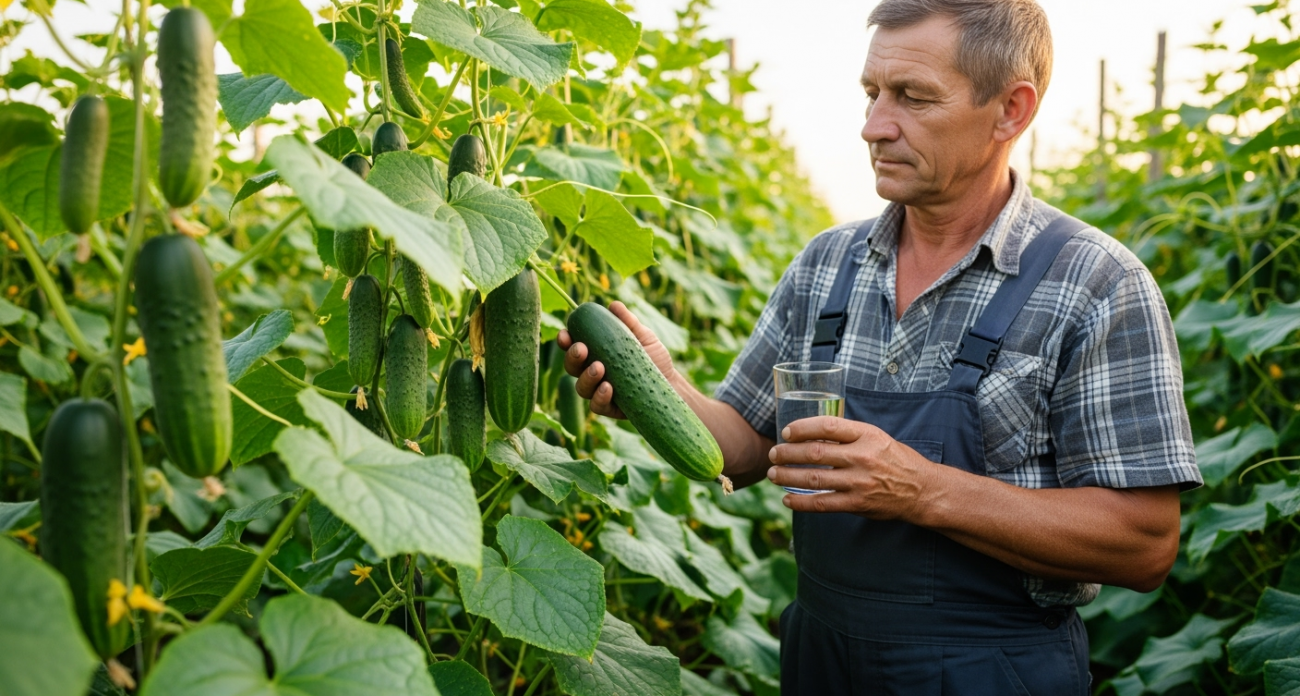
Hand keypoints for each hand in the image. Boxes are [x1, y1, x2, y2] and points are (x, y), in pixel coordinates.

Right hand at [557, 301, 673, 418]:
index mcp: (595, 353)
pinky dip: (599, 397)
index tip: (566, 333)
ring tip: (599, 368)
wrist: (671, 383)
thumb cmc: (653, 356)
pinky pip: (597, 406)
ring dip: (586, 377)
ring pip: (581, 387)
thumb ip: (628, 322)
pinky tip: (608, 387)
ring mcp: (599, 392)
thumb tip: (614, 306)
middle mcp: (592, 373)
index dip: (565, 340)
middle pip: (571, 367)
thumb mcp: (643, 336)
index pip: (573, 346)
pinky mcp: (610, 409)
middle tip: (582, 348)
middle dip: (572, 357)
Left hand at [766, 416, 938, 519]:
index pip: (827, 426)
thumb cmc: (895, 460)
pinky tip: (788, 498)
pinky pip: (822, 503)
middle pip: (815, 452)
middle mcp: (862, 457)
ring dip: (788, 476)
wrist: (922, 490)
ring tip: (773, 474)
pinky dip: (801, 502)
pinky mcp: (857, 504)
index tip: (787, 432)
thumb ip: (848, 435)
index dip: (802, 428)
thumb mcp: (876, 437)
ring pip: (814, 478)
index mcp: (867, 435)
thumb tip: (811, 432)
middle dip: (788, 453)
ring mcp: (859, 482)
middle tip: (773, 453)